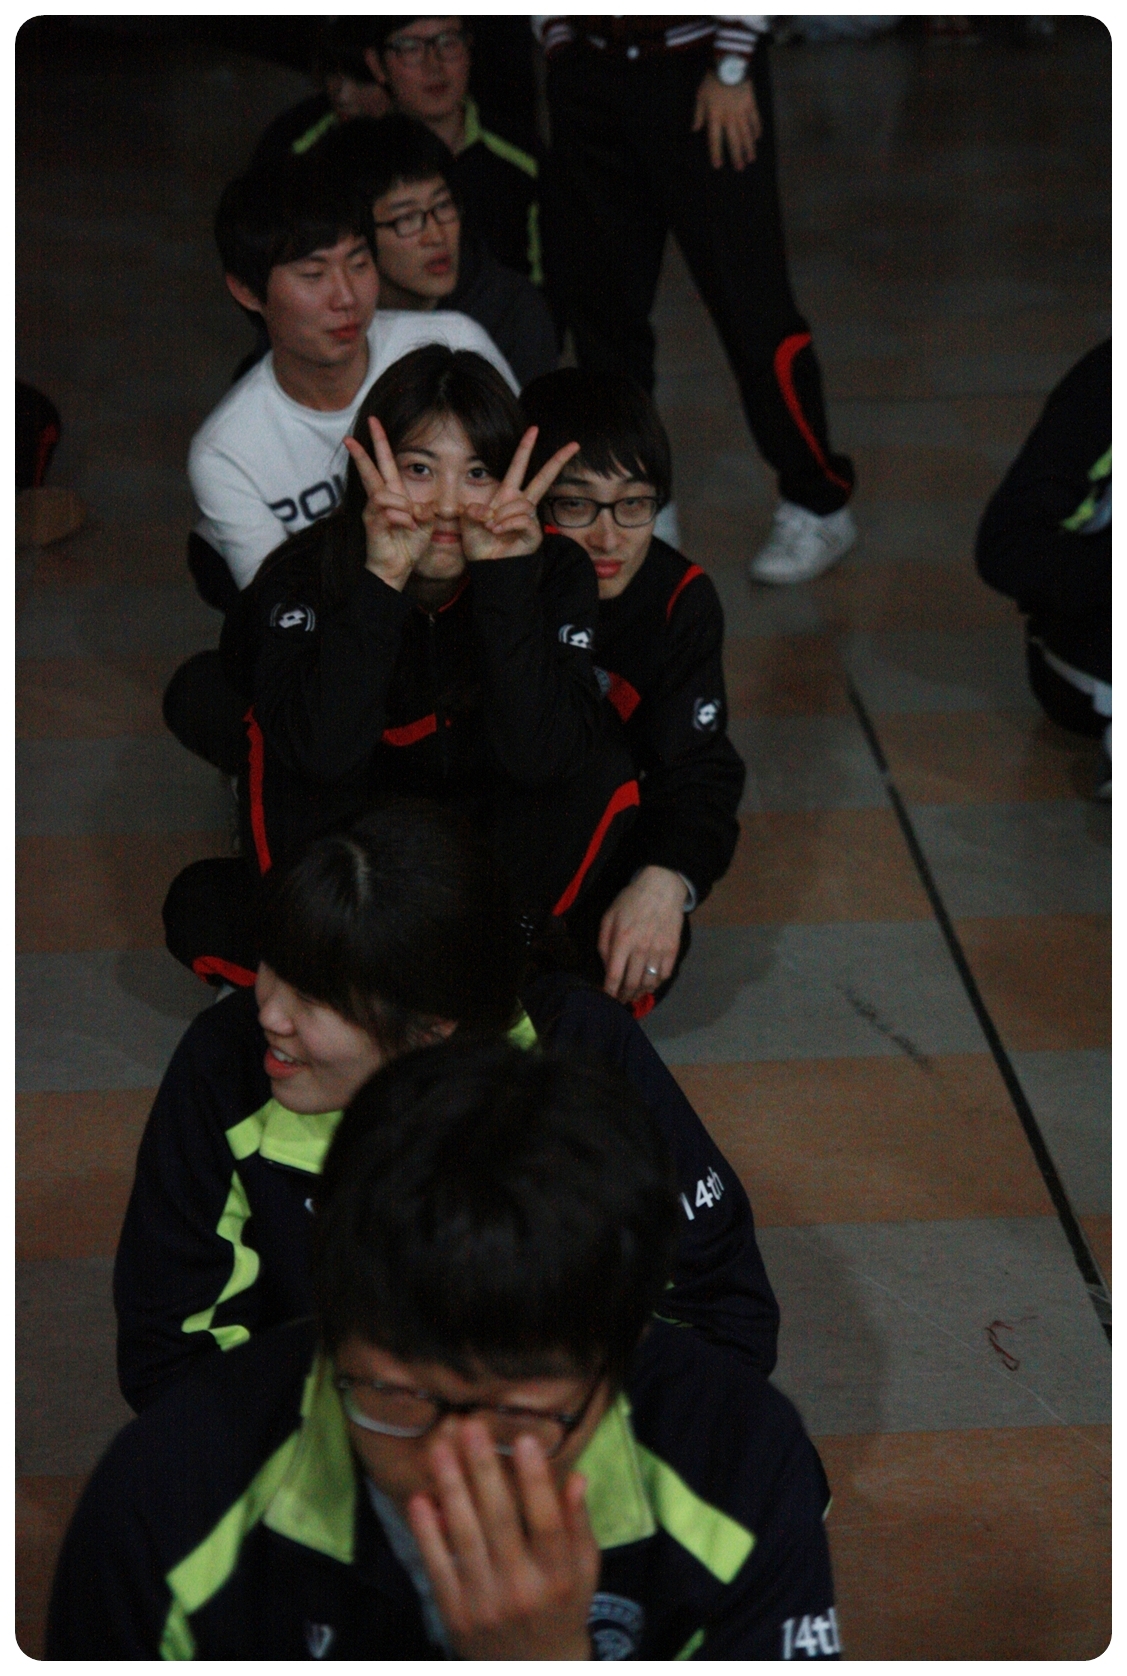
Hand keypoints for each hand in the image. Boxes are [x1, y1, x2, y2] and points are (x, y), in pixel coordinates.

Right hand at [343, 416, 434, 589]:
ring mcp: (373, 511)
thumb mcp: (426, 524)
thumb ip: (426, 509)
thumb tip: (421, 505)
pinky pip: (385, 511)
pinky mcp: (371, 523)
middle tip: (349, 435)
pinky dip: (401, 517)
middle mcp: (380, 499)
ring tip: (410, 521)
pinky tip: (407, 526)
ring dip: (401, 504)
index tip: (376, 423)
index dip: (381, 443)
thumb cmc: (408, 545)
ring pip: (382, 492)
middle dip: (362, 451)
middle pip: (370, 469)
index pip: (385, 463)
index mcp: (394, 495)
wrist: (396, 568)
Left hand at [407, 1420, 598, 1659]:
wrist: (533, 1673)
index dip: (536, 1480)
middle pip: (500, 1521)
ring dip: (450, 1488)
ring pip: (465, 1537)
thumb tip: (577, 1476)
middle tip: (469, 1425)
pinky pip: (438, 1566)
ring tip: (440, 1447)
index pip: (548, 1522)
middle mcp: (522, 1589)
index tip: (524, 1438)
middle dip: (483, 1469)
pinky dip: (427, 1533)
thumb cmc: (563, 1609)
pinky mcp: (454, 1614)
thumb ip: (579, 1524)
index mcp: (559, 1577)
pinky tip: (421, 1499)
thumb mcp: (584, 1571)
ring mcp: (485, 1603)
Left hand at [461, 426, 580, 562]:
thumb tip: (480, 508)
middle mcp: (522, 503)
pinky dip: (507, 524)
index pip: (519, 466)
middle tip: (574, 444)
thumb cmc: (480, 545)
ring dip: (503, 514)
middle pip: (544, 477)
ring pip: (522, 504)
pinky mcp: (533, 534)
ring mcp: (530, 518)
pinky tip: (498, 531)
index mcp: (507, 495)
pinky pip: (524, 520)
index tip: (534, 429)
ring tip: (491, 526)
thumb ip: (471, 510)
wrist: (487, 568)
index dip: (525, 448)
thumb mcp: (468, 523)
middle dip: (558, 460)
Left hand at [598, 865, 687, 1003]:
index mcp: (622, 941)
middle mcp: (641, 950)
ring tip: (633, 995)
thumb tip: (606, 966)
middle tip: (620, 1000)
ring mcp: (659, 951)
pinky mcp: (672, 950)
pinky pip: (664, 975)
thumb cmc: (631, 901)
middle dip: (624, 996)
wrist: (662, 888)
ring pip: (649, 983)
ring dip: (640, 993)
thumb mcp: (609, 917)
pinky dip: (656, 984)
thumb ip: (604, 943)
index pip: (614, 976)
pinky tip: (649, 985)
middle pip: (632, 984)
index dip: (610, 992)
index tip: (606, 998)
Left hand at [692, 71, 761, 168]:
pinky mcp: (751, 103)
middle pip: (733, 140)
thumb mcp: (700, 96)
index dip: (716, 153)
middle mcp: (729, 118)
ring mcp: (742, 112)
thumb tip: (695, 129)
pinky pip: (755, 119)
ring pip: (746, 133)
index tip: (718, 166)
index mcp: (715, 117)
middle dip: (736, 156)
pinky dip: (756, 129)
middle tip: (740, 168)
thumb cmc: (712, 80)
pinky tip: (757, 138)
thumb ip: (698, 114)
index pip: (715, 140)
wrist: (730, 63)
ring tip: (751, 159)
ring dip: (748, 147)